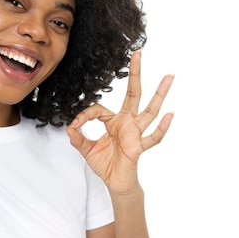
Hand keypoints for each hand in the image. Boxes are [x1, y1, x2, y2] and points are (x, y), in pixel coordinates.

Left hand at [66, 51, 173, 194]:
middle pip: (133, 94)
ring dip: (159, 93)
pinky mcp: (139, 147)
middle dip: (135, 74)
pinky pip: (152, 137)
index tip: (75, 125)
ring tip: (169, 76)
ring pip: (149, 110)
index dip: (84, 116)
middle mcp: (128, 123)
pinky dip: (162, 127)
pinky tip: (170, 115)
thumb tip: (69, 128)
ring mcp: (136, 133)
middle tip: (138, 54)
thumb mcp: (87, 150)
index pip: (99, 109)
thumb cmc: (106, 164)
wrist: (115, 183)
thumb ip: (78, 138)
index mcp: (115, 121)